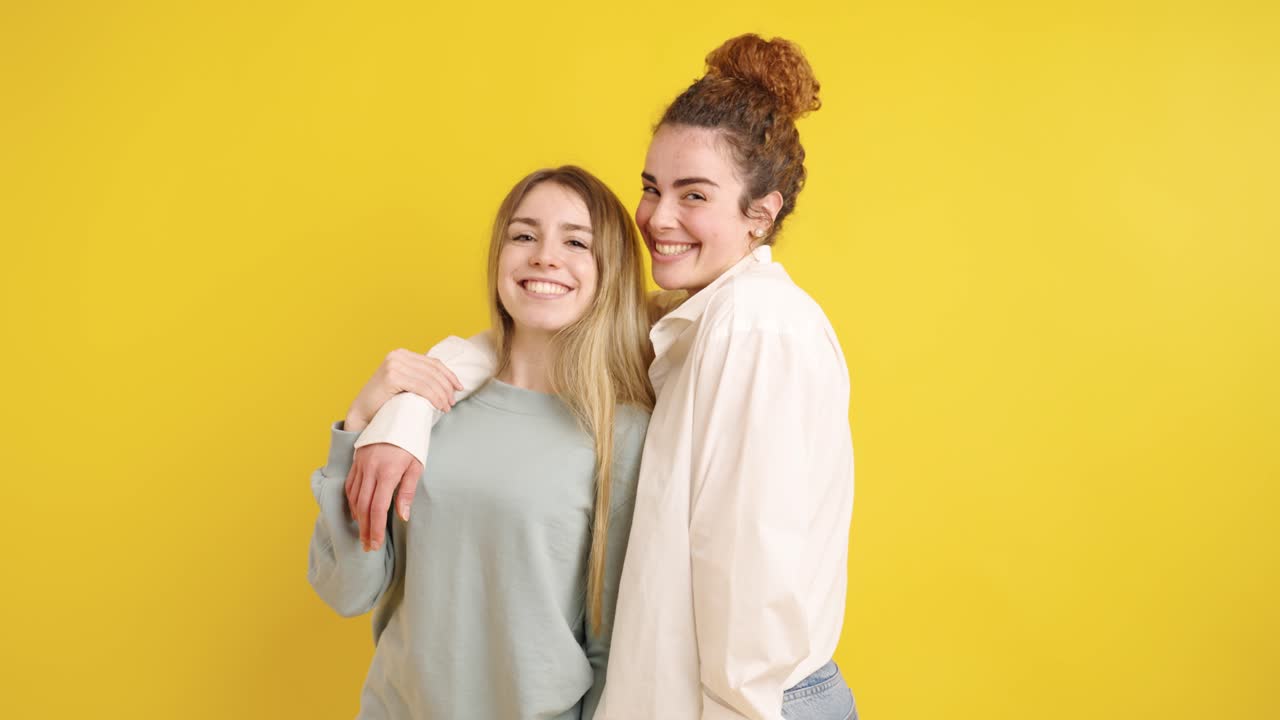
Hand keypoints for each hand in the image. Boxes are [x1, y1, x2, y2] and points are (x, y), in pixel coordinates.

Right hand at [344, 349, 463, 432]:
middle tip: (452, 401)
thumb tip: (447, 383)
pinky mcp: (392, 376)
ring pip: (429, 379)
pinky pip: (421, 387)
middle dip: (447, 387)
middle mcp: (398, 355)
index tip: (459, 388)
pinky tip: (439, 406)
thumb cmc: (384, 403)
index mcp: (402, 354)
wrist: (361, 415)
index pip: (433, 362)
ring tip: (447, 407)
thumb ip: (419, 377)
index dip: (449, 375)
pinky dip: (434, 397)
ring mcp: (394, 364)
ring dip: (442, 394)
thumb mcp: (404, 384)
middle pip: (433, 370)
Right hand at [344, 443, 422, 550]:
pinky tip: (356, 514)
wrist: (399, 416)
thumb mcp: (416, 466)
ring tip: (362, 534)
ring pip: (354, 498)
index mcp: (387, 472)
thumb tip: (403, 516)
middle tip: (368, 546)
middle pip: (363, 507)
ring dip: (357, 518)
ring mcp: (361, 465)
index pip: (377, 508)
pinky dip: (351, 502)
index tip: (375, 543)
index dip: (375, 528)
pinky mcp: (356, 461)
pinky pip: (350, 486)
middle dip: (365, 529)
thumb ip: (407, 491)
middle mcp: (370, 469)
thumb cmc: (412, 442)